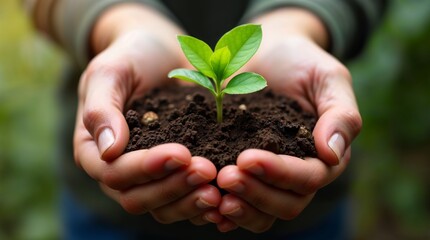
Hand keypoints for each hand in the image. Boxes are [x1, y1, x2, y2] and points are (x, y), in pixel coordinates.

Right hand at [73, 4, 220, 223]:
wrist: (160, 54)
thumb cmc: (131, 58)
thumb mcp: (110, 73)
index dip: (147, 168)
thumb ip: (102, 109)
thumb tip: (108, 151)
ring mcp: (147, 176)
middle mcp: (118, 170)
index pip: (114, 173)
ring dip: (190, 201)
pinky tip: (226, 198)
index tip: (181, 153)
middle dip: (173, 187)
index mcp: (94, 150)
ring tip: (219, 190)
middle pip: (138, 198)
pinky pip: (184, 200)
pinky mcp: (173, 175)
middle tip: (207, 170)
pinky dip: (202, 203)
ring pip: (162, 207)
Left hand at [214, 8, 361, 231]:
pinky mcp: (244, 173)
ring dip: (239, 208)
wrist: (264, 53)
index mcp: (322, 155)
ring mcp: (269, 177)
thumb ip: (340, 114)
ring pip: (262, 212)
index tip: (247, 158)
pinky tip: (205, 206)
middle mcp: (298, 173)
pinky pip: (239, 203)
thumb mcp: (327, 77)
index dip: (279, 173)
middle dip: (255, 194)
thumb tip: (332, 154)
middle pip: (286, 204)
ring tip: (212, 194)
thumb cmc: (300, 61)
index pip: (308, 178)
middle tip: (224, 177)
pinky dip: (224, 211)